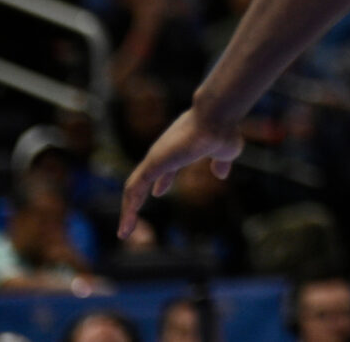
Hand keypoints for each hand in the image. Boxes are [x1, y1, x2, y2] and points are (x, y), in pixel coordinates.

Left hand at [118, 107, 241, 237]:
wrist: (216, 117)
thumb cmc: (222, 131)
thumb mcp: (226, 152)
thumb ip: (221, 162)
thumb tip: (221, 174)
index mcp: (179, 149)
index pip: (165, 167)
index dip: (162, 181)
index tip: (158, 193)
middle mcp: (163, 152)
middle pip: (145, 178)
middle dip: (139, 198)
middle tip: (132, 216)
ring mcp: (156, 158)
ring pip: (134, 187)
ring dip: (129, 209)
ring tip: (124, 232)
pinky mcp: (152, 164)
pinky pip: (133, 189)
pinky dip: (128, 208)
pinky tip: (127, 223)